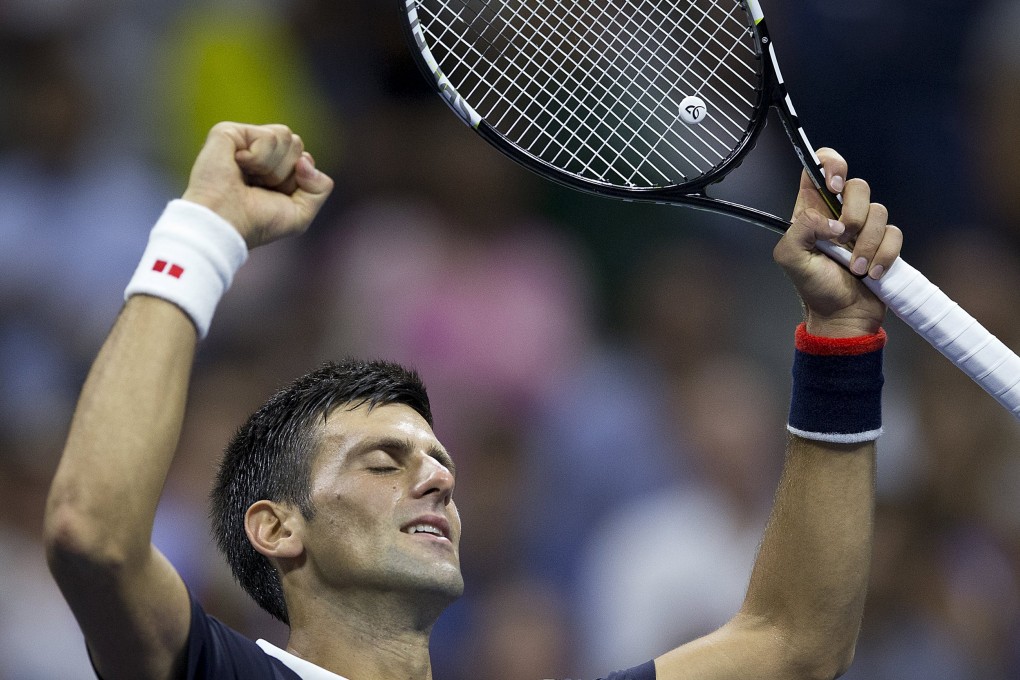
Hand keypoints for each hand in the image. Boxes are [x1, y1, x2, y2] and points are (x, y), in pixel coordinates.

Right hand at [181, 122, 334, 248]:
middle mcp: (259, 152)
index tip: (276, 196)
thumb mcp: (301, 214)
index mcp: (274, 169)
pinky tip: (238, 166)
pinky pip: (267, 136)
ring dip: (273, 167)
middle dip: (286, 172)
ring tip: (249, 178)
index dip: (298, 180)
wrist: (225, 224)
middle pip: (297, 144)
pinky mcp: (228, 132)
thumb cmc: (257, 223)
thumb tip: (306, 159)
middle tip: (260, 187)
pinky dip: (259, 158)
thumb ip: (320, 188)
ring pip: (286, 136)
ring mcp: (243, 141)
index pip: (305, 159)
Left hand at [773, 149, 902, 337]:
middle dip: (854, 214)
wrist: (841, 316)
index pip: (821, 166)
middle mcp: (839, 213)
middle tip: (842, 240)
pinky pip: (895, 234)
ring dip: (867, 244)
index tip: (834, 184)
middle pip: (858, 185)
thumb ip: (801, 229)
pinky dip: (884, 255)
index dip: (831, 164)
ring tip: (855, 268)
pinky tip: (871, 273)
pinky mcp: (885, 242)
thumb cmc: (813, 287)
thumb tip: (832, 222)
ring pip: (880, 211)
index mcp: (812, 210)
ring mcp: (864, 227)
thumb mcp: (790, 258)